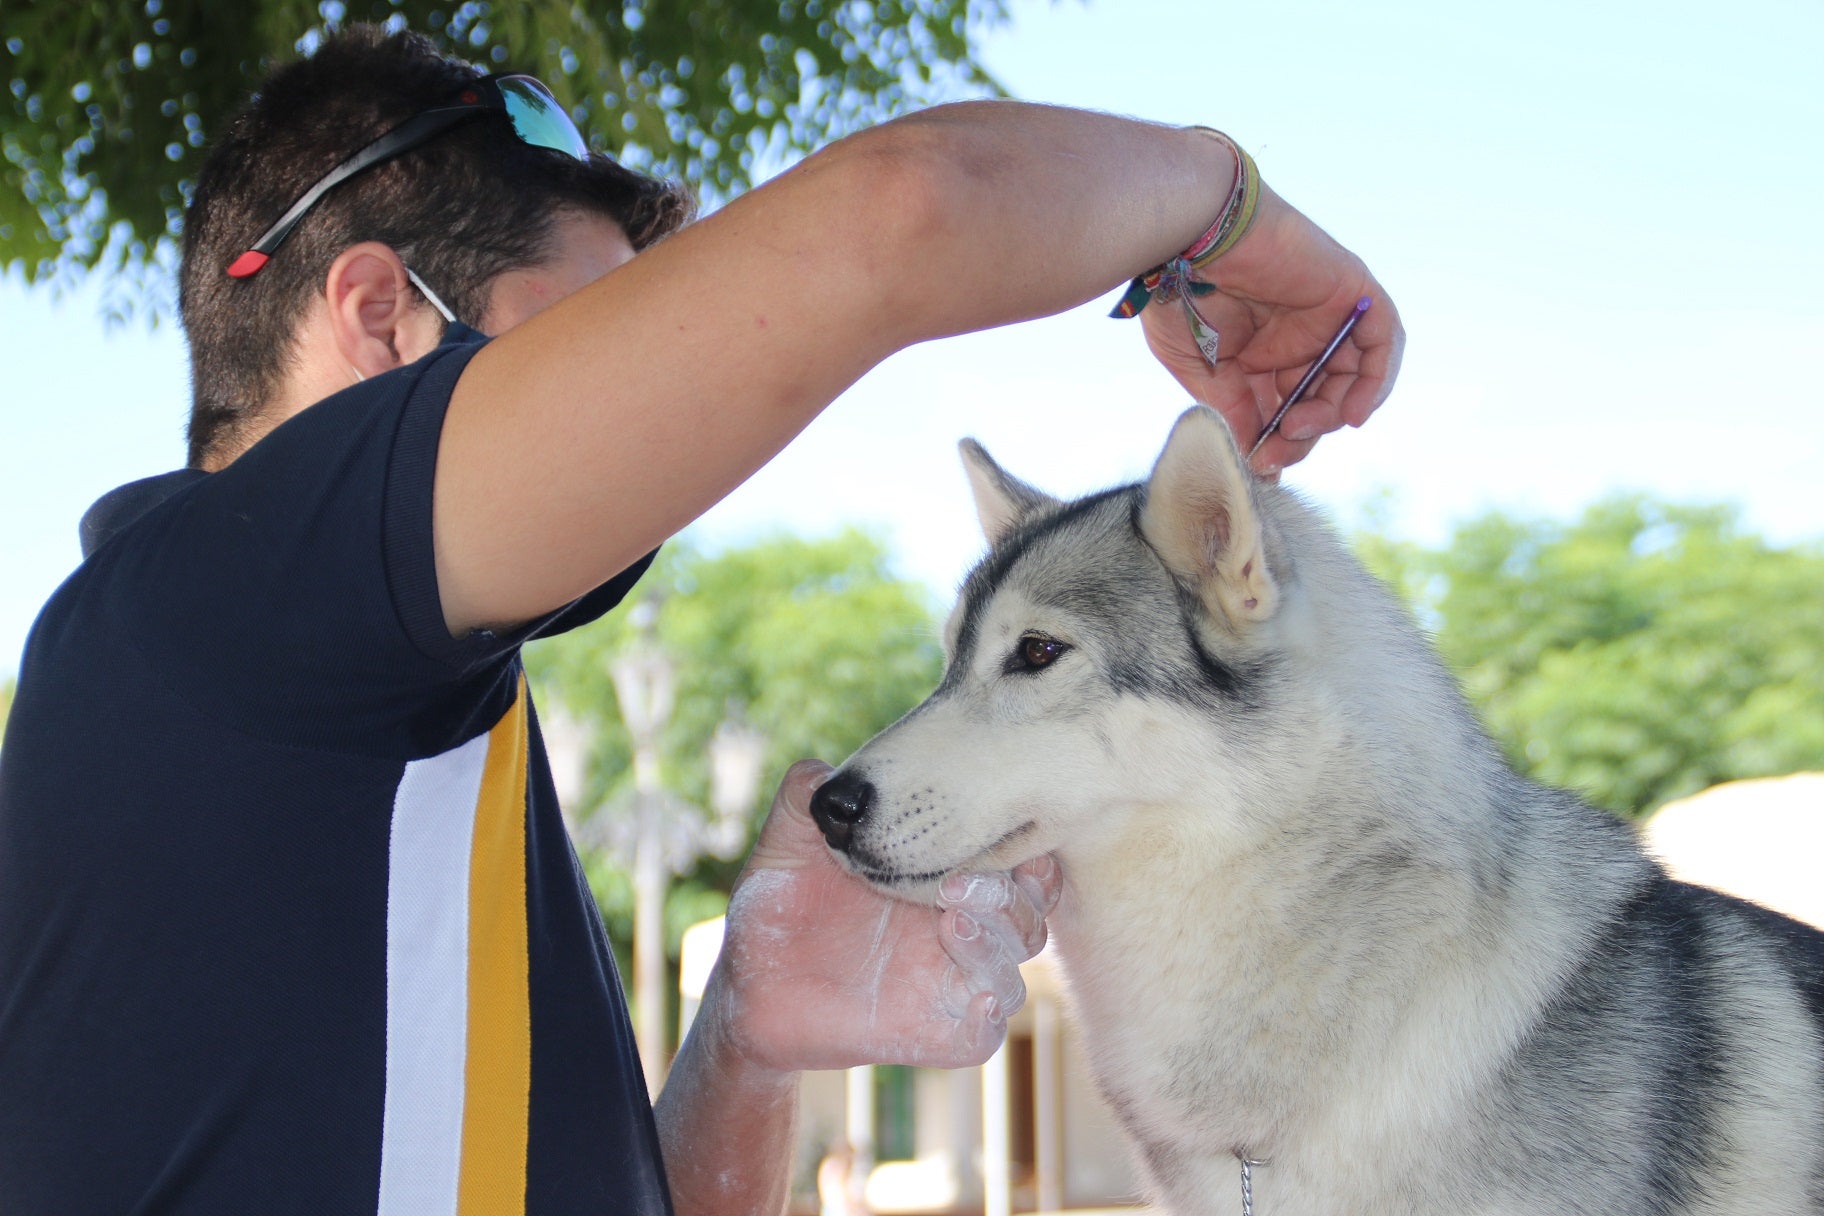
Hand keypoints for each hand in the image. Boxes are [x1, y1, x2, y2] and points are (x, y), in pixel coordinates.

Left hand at [699, 760, 1060, 1073]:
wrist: (745, 983)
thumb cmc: (778, 906)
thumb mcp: (789, 842)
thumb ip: (806, 796)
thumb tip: (823, 770)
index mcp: (940, 878)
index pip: (1016, 862)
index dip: (1023, 848)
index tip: (998, 827)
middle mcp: (957, 931)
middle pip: (1029, 913)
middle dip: (1011, 894)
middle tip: (957, 881)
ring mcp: (948, 984)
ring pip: (1014, 969)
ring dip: (997, 942)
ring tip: (950, 919)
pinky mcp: (934, 1033)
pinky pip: (984, 1030)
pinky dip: (989, 1010)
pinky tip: (970, 986)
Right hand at [1139, 181, 1404, 474]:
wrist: (1191, 236)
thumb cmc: (1179, 291)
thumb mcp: (1201, 368)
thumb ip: (1231, 409)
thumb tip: (1255, 457)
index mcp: (1259, 355)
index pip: (1285, 409)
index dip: (1279, 442)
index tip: (1262, 465)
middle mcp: (1297, 338)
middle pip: (1321, 401)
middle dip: (1302, 434)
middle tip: (1278, 449)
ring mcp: (1327, 315)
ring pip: (1353, 378)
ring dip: (1333, 414)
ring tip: (1302, 426)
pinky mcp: (1351, 291)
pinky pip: (1381, 341)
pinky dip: (1376, 379)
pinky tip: (1353, 412)